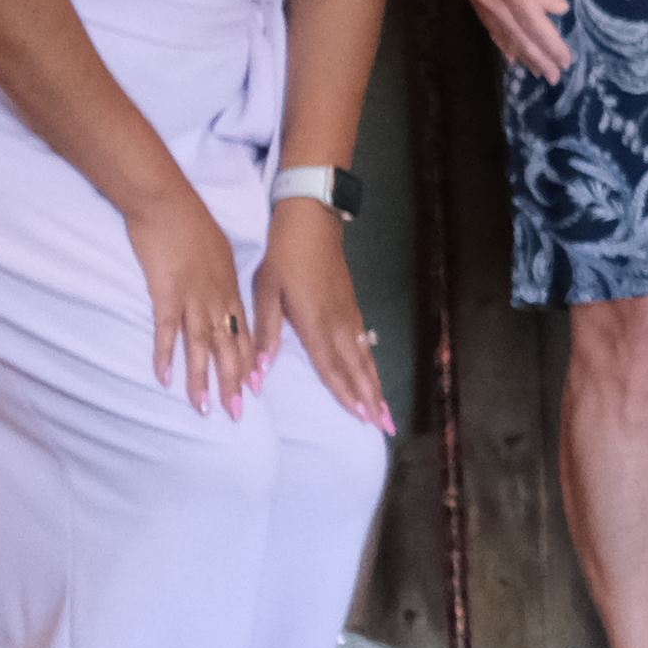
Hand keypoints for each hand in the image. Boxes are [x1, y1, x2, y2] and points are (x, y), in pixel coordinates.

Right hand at [133, 183, 260, 412]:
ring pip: (201, 346)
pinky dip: (166, 355)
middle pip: (228, 347)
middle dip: (233, 382)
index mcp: (230, 287)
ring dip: (202, 379)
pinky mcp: (166, 293)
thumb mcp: (219, 250)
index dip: (248, 363)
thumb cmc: (191, 222)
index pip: (244, 334)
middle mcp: (216, 297)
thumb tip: (223, 294)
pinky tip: (165, 379)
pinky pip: (167, 330)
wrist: (167, 201)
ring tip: (203, 407)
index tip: (254, 389)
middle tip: (237, 412)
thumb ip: (221, 276)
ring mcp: (192, 297)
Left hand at [258, 198, 390, 426]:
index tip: (360, 417)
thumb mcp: (266, 289)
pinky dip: (372, 364)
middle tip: (385, 426)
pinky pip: (365, 343)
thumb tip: (261, 371)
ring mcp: (349, 315)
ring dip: (376, 386)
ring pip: (365, 358)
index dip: (345, 393)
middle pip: (357, 368)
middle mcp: (337, 323)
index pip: (332, 366)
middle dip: (371, 399)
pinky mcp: (352, 306)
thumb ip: (267, 332)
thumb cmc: (284, 255)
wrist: (312, 221)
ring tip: (385, 410)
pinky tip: (374, 375)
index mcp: (314, 322)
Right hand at [451, 0, 573, 81]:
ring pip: (503, 35)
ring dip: (522, 55)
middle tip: (554, 77)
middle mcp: (495, 0)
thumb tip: (557, 10)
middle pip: (520, 38)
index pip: (538, 27)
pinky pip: (490, 26)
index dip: (552, 46)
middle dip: (539, 59)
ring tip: (536, 71)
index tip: (566, 62)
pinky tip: (510, 52)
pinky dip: (502, 42)